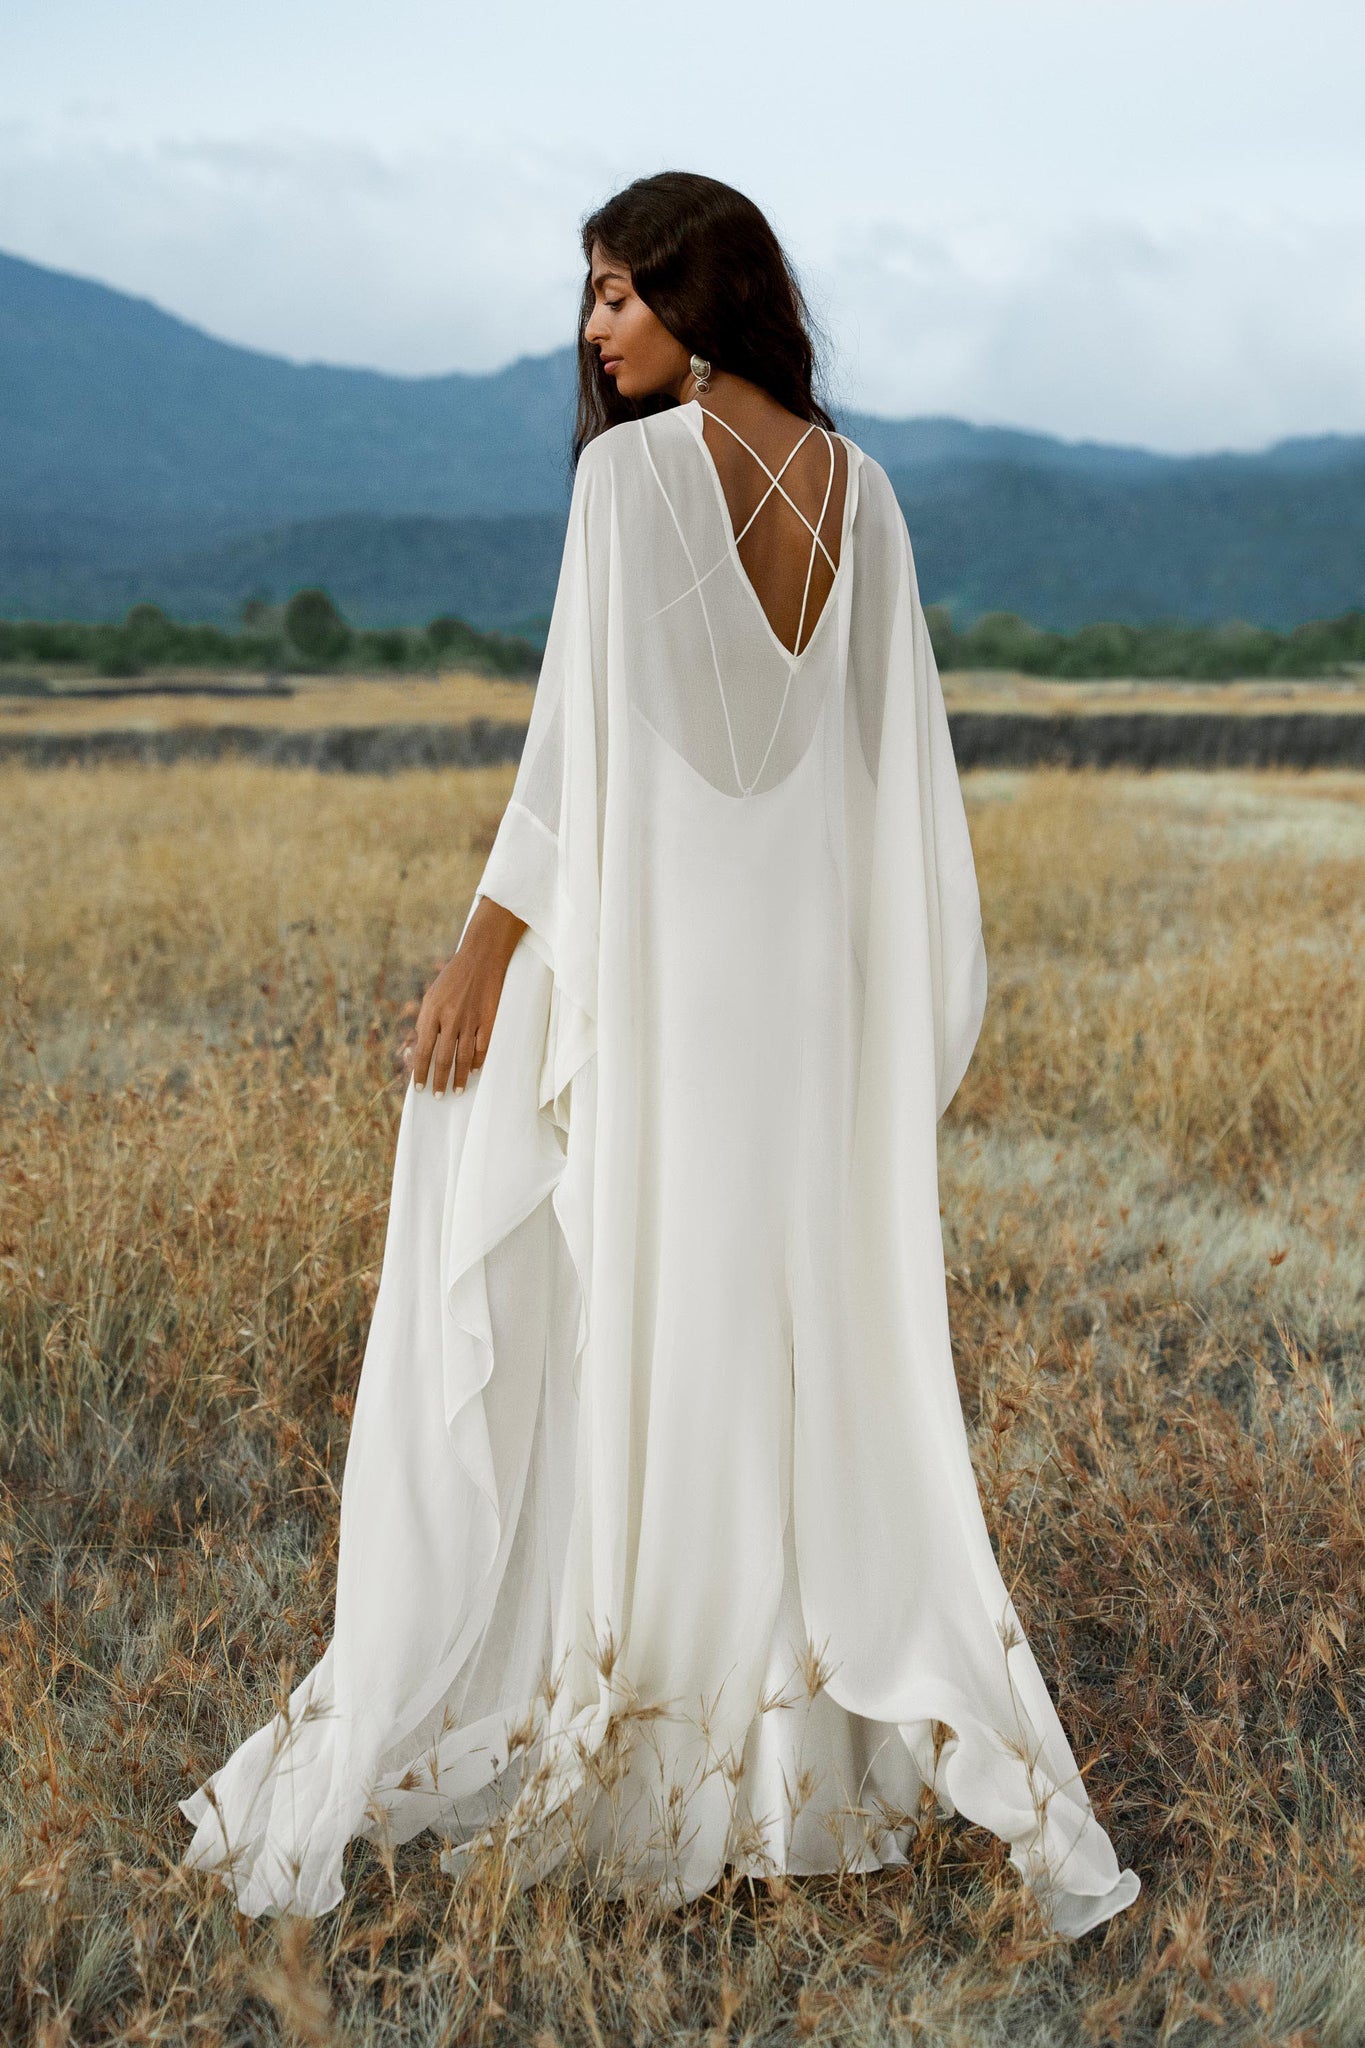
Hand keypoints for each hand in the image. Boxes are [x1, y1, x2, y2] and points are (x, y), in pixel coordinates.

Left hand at [404, 897, 527, 1094]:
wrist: (481, 957)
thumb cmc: (452, 978)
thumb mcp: (431, 996)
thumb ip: (426, 1021)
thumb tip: (420, 1049)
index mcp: (431, 1012)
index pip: (423, 1050)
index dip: (420, 1072)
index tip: (419, 1088)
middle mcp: (450, 1018)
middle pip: (443, 1059)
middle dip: (439, 1081)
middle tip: (438, 1096)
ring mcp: (470, 1020)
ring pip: (463, 1058)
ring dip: (459, 1077)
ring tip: (456, 1091)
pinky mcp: (488, 1019)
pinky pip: (482, 1047)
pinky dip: (477, 1062)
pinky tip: (474, 1071)